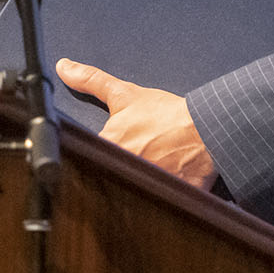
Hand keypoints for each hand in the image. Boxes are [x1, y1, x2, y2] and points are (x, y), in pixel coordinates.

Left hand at [55, 60, 218, 190]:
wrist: (207, 129)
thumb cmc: (169, 115)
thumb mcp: (125, 94)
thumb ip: (91, 81)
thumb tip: (66, 68)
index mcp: (107, 145)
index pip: (89, 158)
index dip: (101, 155)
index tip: (114, 150)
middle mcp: (122, 168)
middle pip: (108, 174)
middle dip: (119, 167)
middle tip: (139, 155)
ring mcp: (142, 186)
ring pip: (127, 190)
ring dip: (135, 182)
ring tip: (152, 168)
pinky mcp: (163, 199)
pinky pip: (150, 205)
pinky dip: (154, 198)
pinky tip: (162, 185)